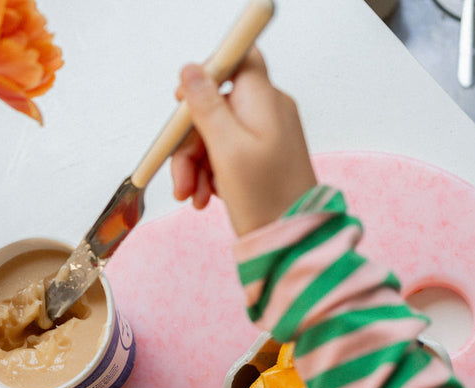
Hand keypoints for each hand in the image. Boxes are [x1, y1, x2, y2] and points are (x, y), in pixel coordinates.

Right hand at [171, 48, 316, 235]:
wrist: (293, 241)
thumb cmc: (265, 199)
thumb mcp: (227, 150)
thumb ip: (207, 106)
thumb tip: (190, 70)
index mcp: (263, 99)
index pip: (235, 59)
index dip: (205, 75)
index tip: (182, 103)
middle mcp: (267, 111)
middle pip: (215, 107)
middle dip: (190, 144)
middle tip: (181, 183)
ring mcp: (266, 135)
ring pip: (216, 135)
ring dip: (197, 166)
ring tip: (194, 198)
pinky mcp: (263, 158)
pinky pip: (228, 154)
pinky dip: (212, 174)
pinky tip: (207, 197)